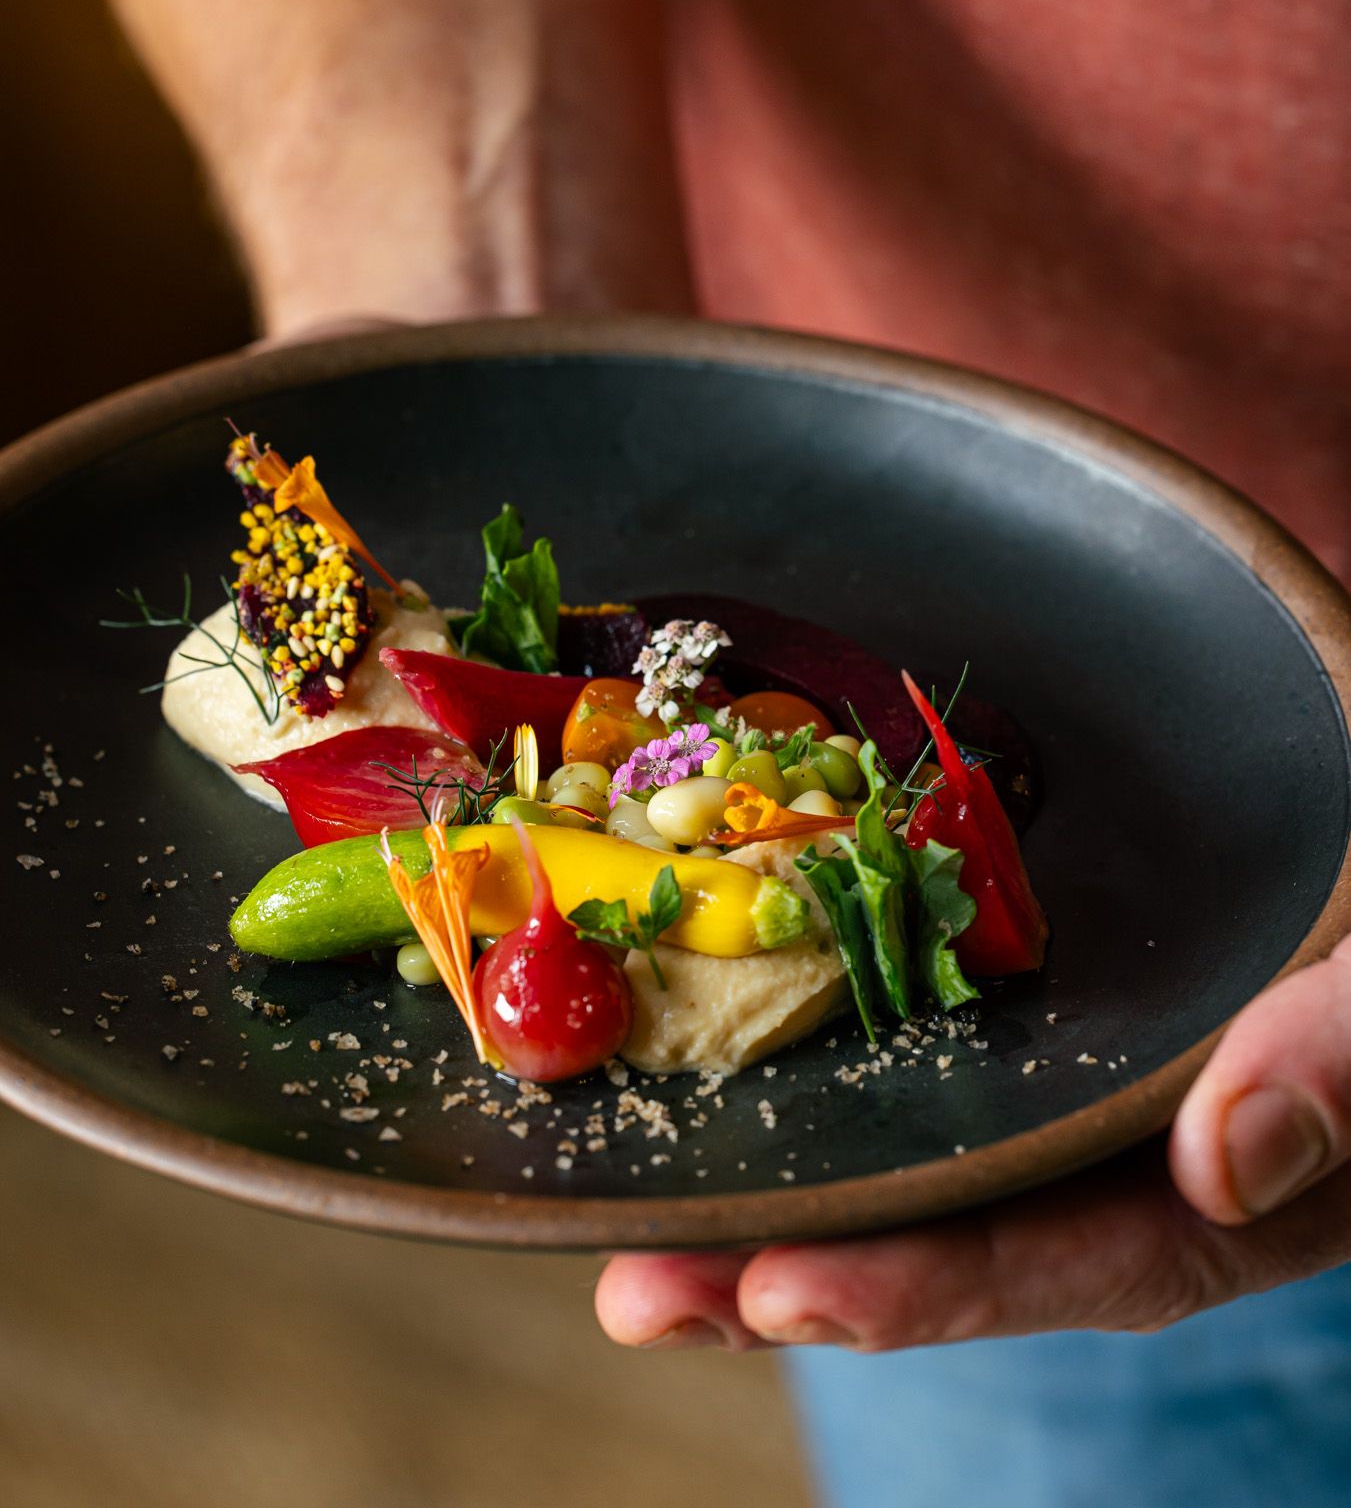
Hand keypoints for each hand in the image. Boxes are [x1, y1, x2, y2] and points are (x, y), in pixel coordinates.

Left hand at [595, 935, 1350, 1350]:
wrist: (1344, 710)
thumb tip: (1228, 1158)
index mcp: (1252, 1156)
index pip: (1092, 1250)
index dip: (938, 1283)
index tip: (788, 1294)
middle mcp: (1140, 1113)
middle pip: (970, 1213)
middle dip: (807, 1264)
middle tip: (646, 1295)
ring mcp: (1076, 1027)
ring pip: (923, 1115)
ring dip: (779, 1161)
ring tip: (628, 1207)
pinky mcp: (1025, 934)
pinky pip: (916, 988)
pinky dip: (811, 1015)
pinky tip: (699, 1019)